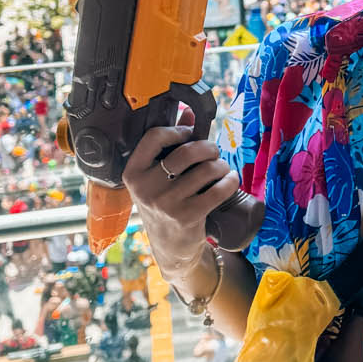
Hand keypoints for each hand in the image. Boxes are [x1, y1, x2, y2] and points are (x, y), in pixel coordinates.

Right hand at [121, 104, 237, 295]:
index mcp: (133, 173)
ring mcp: (166, 204)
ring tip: (221, 169)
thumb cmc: (165, 203)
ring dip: (221, 166)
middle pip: (187, 151)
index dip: (177, 131)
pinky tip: (229, 180)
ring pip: (206, 169)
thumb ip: (170, 145)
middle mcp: (146, 188)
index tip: (189, 135)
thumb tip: (188, 113)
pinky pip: (218, 189)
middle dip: (208, 148)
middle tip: (213, 154)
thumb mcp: (157, 177)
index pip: (154, 136)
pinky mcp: (187, 216)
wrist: (170, 248)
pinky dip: (229, 181)